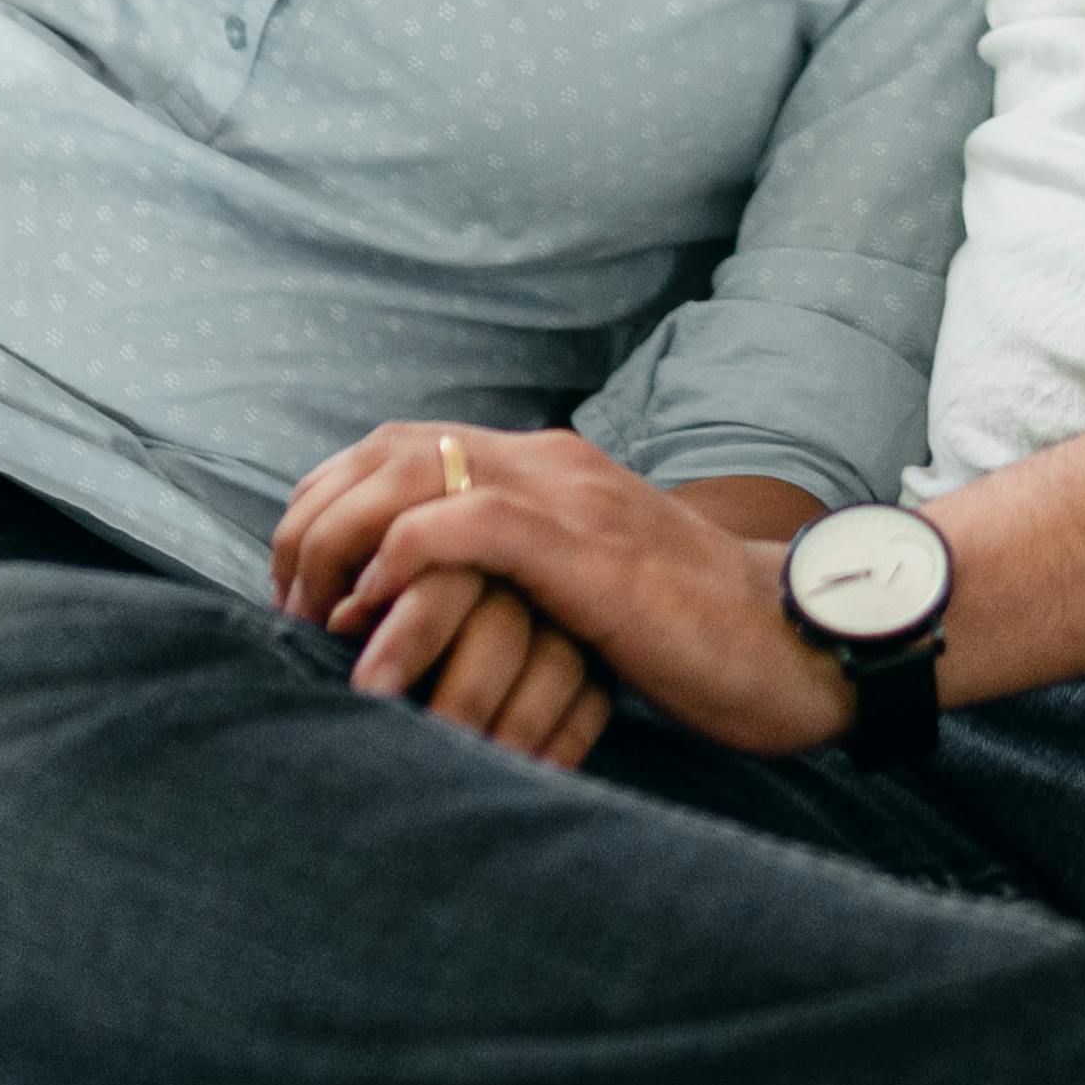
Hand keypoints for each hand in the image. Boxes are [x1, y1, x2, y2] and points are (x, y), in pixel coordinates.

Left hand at [312, 423, 849, 760]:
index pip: (405, 444)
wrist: (799, 640)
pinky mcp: (586, 550)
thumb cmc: (697, 638)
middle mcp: (552, 463)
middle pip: (389, 447)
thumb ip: (525, 576)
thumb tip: (441, 613)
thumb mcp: (591, 589)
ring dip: (341, 537)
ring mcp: (571, 499)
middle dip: (314, 516)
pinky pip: (466, 526)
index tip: (296, 571)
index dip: (330, 498)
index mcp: (551, 467)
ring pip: (412, 472)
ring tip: (311, 607)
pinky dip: (401, 559)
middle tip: (285, 597)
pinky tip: (372, 611)